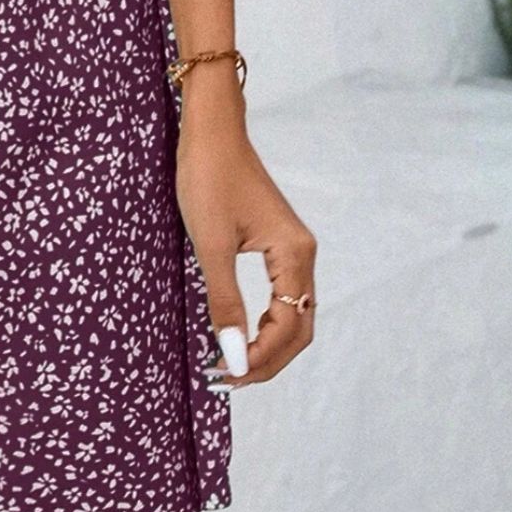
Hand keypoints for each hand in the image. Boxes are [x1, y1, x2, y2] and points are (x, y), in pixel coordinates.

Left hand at [174, 78, 316, 390]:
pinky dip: (267, 323)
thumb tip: (234, 357)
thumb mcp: (210, 245)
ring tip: (230, 364)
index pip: (290, 326)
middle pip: (300, 327)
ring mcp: (293, 249)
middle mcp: (303, 254)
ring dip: (268, 345)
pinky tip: (240, 333)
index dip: (260, 359)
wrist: (210, 131)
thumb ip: (225, 303)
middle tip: (225, 380)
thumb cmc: (208, 178)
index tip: (224, 376)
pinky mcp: (278, 244)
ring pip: (295, 314)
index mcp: (294, 253)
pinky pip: (284, 296)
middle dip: (267, 360)